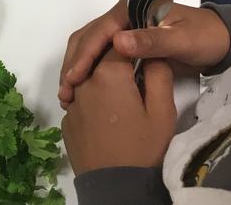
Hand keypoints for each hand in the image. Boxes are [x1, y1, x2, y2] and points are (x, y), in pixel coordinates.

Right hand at [59, 0, 230, 107]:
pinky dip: (86, 72)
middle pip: (87, 38)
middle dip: (74, 64)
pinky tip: (81, 90)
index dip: (85, 55)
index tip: (74, 78)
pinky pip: (98, 56)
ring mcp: (120, 30)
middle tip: (66, 92)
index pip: (99, 31)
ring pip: (88, 46)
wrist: (220, 41)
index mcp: (130, 8)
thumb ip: (151, 41)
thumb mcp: (181, 41)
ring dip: (76, 68)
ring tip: (68, 95)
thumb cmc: (203, 38)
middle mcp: (120, 16)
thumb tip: (117, 42)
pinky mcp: (122, 44)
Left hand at [62, 49, 176, 173]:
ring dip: (99, 76)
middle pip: (97, 57)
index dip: (132, 42)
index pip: (119, 43)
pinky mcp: (67, 120)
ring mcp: (72, 101)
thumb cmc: (145, 148)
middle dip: (113, 56)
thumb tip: (152, 53)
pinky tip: (106, 110)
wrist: (117, 188)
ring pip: (85, 77)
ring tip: (120, 90)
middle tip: (133, 66)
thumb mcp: (163, 112)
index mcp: (108, 74)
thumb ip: (159, 75)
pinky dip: (90, 97)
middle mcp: (83, 81)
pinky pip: (79, 98)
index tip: (142, 47)